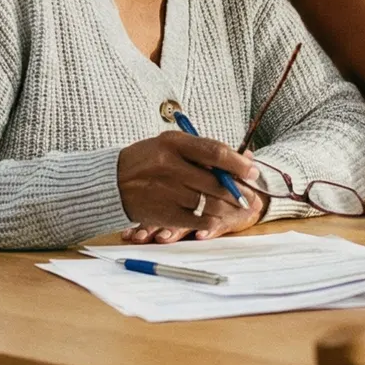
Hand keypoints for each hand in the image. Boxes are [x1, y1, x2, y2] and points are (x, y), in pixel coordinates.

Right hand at [116, 130, 261, 235]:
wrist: (111, 182)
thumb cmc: (147, 160)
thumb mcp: (170, 145)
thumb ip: (201, 151)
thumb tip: (241, 160)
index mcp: (174, 144)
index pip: (215, 152)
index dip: (238, 164)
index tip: (253, 171)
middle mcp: (170, 166)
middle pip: (216, 182)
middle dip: (240, 192)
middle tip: (253, 197)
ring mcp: (166, 191)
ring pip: (209, 203)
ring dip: (229, 208)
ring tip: (242, 209)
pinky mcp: (163, 213)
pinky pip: (196, 220)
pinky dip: (211, 220)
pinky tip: (218, 218)